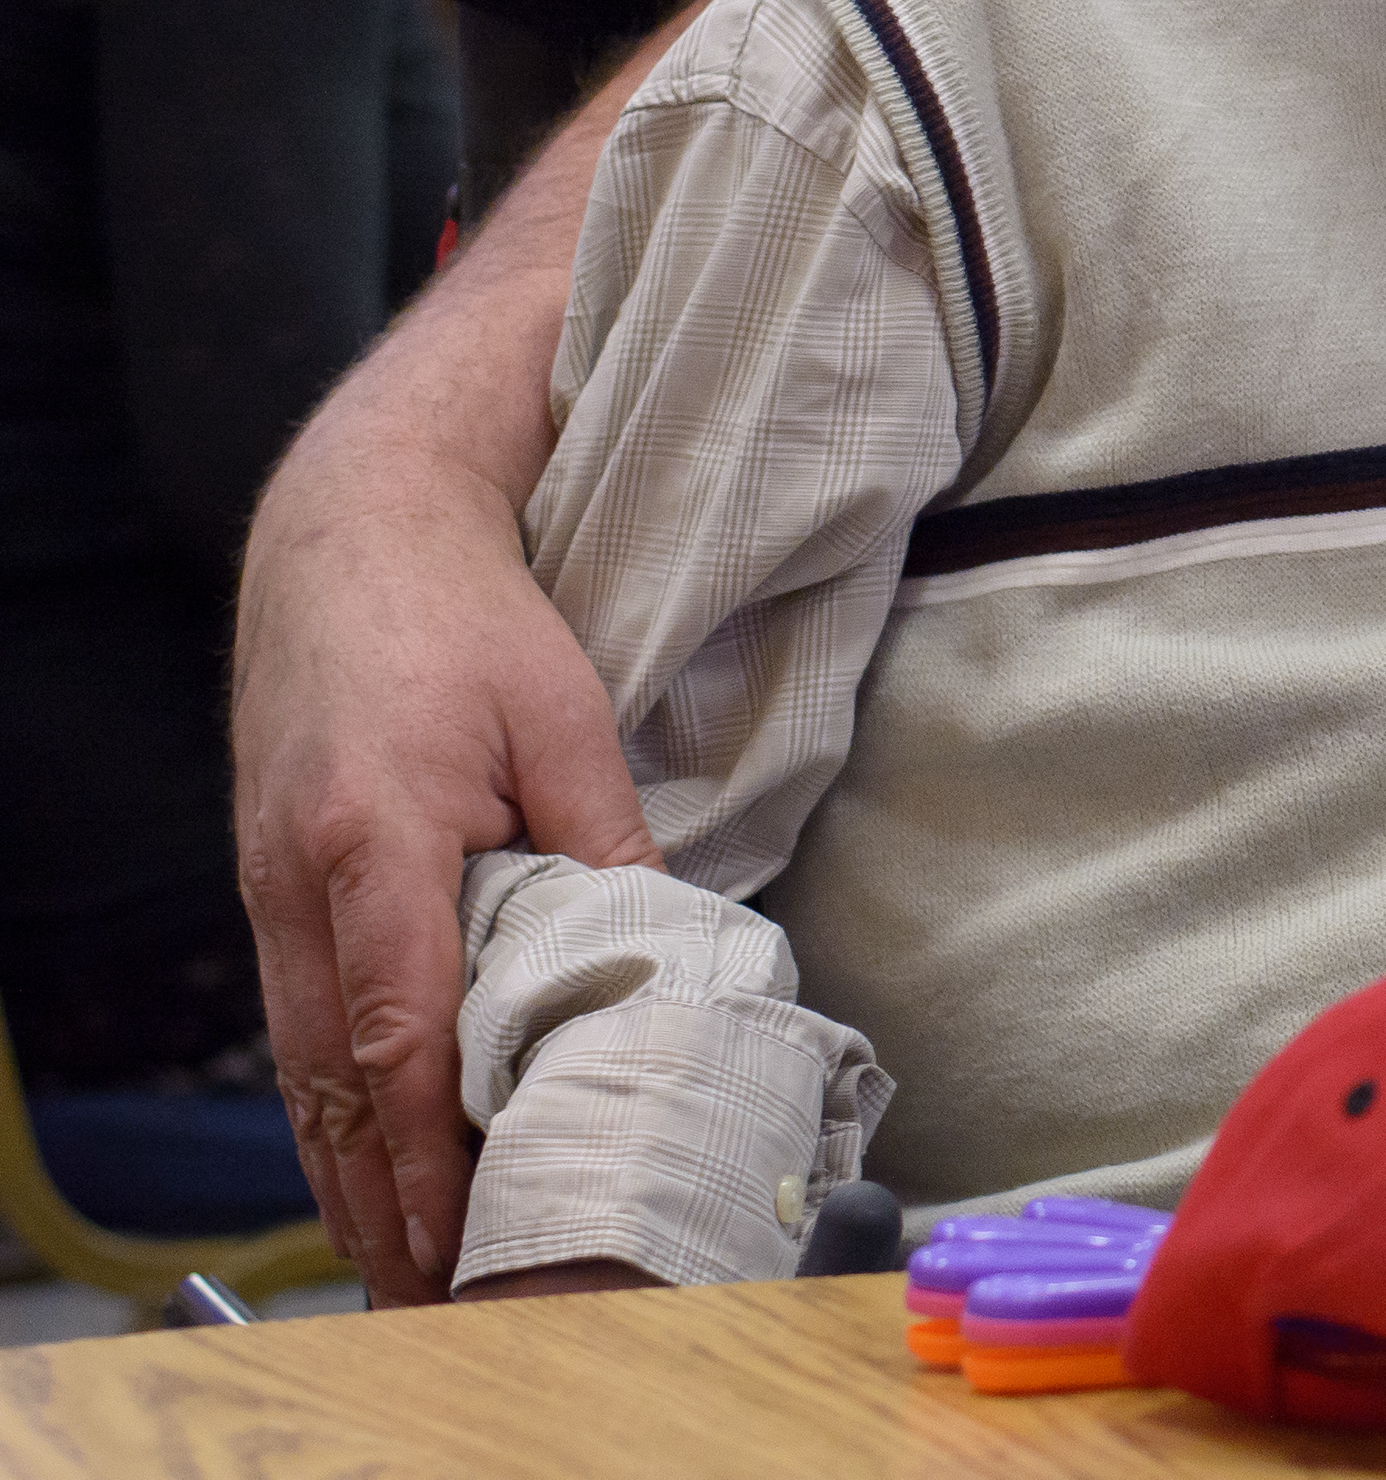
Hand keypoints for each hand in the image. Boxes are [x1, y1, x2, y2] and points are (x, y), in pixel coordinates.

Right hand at [233, 65, 659, 1307]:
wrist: (349, 536)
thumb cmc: (468, 618)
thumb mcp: (565, 716)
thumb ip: (606, 842)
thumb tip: (667, 948)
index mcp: (380, 840)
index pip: (398, 1031)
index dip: (426, 1149)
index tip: (461, 1235)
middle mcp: (304, 883)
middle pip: (334, 1083)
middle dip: (383, 1199)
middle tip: (440, 1296)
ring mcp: (272, 892)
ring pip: (303, 1070)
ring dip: (348, 1171)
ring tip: (405, 1267)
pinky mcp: (272, 889)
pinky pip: (297, 1027)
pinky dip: (326, 1107)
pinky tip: (363, 1161)